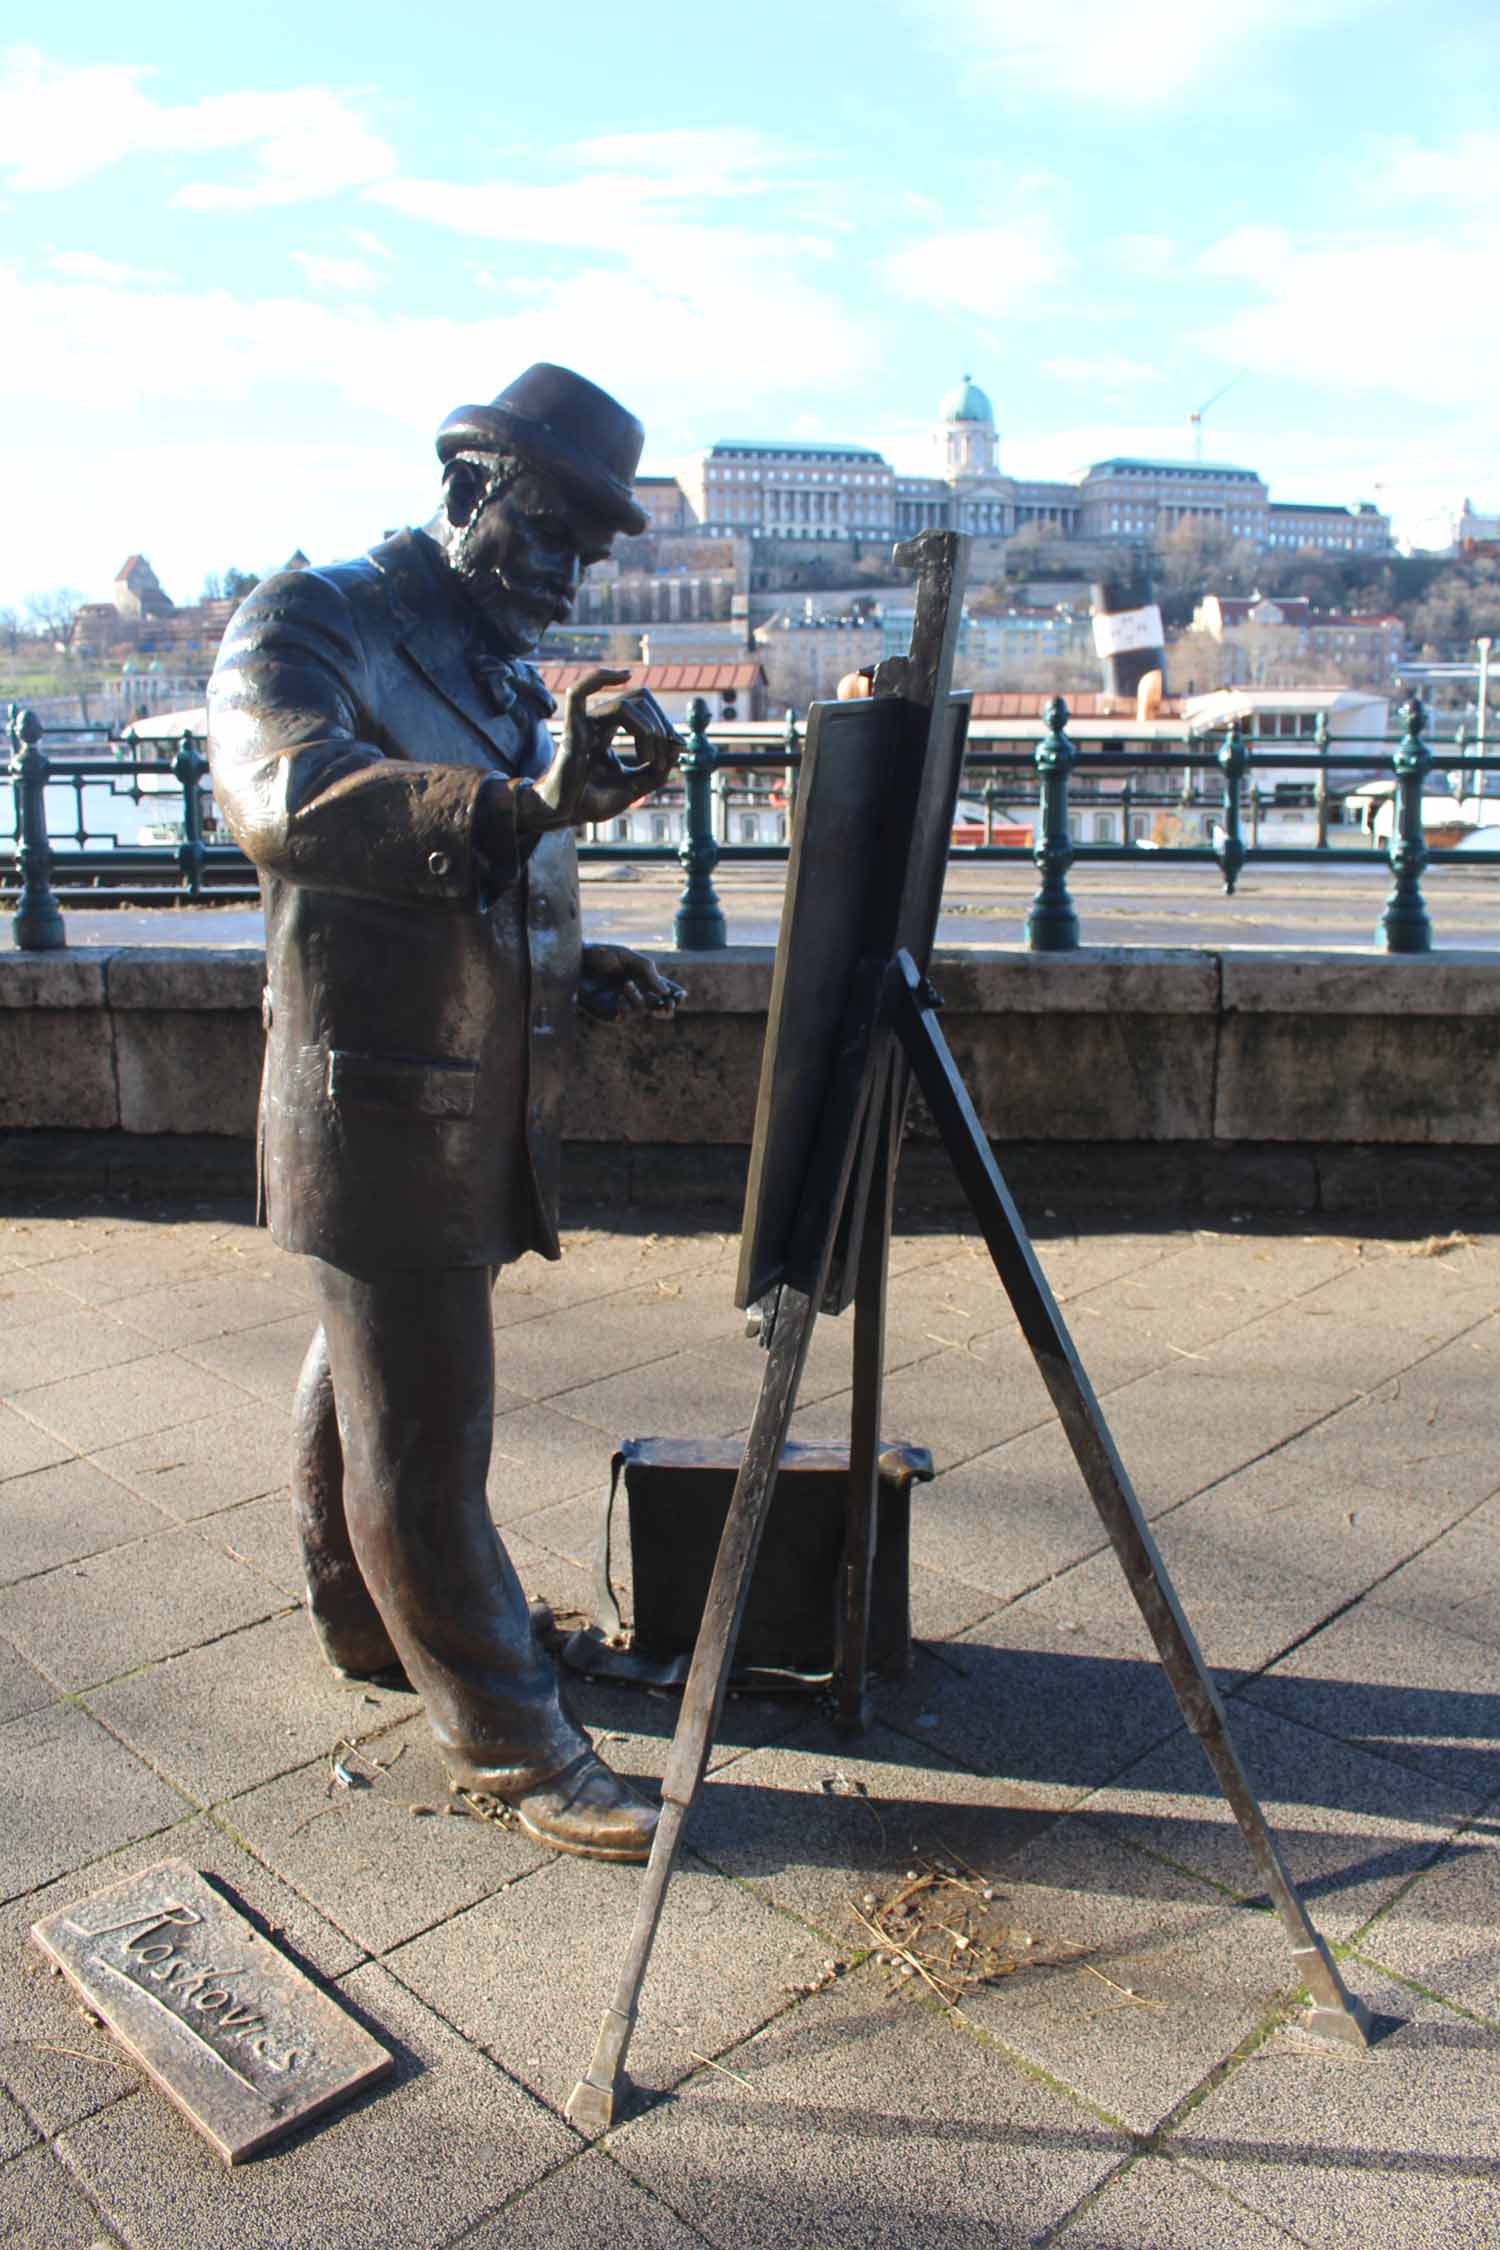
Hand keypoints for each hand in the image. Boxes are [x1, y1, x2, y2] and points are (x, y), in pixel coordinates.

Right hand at [518, 670, 681, 833]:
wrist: (567, 816)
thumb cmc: (593, 801)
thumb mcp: (636, 786)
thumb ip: (658, 769)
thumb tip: (678, 746)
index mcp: (610, 729)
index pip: (644, 707)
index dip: (666, 723)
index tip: (677, 748)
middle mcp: (598, 721)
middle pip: (639, 699)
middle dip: (661, 726)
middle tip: (663, 758)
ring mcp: (584, 723)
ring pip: (625, 705)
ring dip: (648, 731)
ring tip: (648, 760)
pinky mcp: (572, 731)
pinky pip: (577, 693)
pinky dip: (599, 677)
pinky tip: (623, 676)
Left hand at [577, 944, 685, 1024]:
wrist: (573, 960)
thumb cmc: (600, 955)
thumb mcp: (628, 957)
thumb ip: (648, 971)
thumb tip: (665, 992)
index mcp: (644, 979)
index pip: (666, 991)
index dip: (676, 995)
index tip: (681, 994)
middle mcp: (636, 993)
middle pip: (661, 1009)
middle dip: (667, 1009)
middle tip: (667, 1004)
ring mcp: (623, 1004)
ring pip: (643, 1012)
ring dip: (638, 999)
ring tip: (626, 985)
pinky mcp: (609, 1013)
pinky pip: (625, 1018)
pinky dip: (626, 1009)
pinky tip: (619, 998)